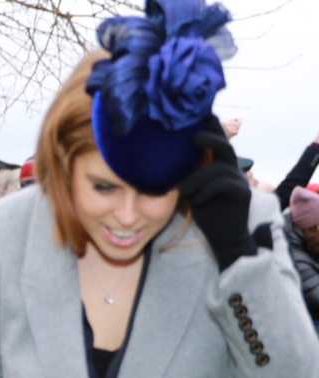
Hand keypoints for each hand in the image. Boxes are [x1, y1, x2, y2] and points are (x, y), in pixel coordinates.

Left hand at [180, 116, 253, 270]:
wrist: (224, 238)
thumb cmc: (205, 212)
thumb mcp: (191, 189)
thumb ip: (186, 172)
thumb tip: (162, 156)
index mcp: (219, 166)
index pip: (215, 142)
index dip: (210, 127)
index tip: (200, 112)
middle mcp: (232, 169)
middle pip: (224, 146)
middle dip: (211, 137)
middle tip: (194, 136)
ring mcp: (239, 181)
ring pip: (217, 168)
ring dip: (197, 179)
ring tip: (184, 192)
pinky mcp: (242, 194)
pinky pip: (222, 184)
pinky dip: (205, 191)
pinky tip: (197, 201)